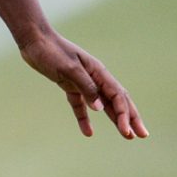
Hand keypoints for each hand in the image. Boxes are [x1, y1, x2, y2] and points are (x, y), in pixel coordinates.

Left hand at [18, 29, 149, 138]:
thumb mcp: (69, 69)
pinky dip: (85, 119)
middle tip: (142, 135)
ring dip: (115, 119)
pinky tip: (88, 133)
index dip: (125, 115)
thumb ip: (85, 87)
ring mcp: (83, 82)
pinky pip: (81, 105)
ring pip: (103, 104)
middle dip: (130, 119)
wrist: (34, 41)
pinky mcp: (70, 86)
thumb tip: (100, 108)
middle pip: (117, 101)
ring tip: (126, 135)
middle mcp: (95, 77)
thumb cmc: (52, 52)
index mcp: (98, 72)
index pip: (118, 97)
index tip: (127, 132)